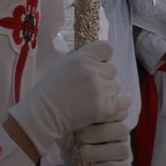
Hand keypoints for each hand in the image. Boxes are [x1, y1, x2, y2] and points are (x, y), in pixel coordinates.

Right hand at [8, 41, 128, 155]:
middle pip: (112, 69)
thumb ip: (80, 59)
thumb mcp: (61, 66)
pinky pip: (123, 101)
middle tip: (91, 88)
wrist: (42, 116)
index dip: (103, 57)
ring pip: (116, 86)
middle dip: (104, 77)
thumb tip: (96, 56)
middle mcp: (91, 71)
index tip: (98, 65)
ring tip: (94, 100)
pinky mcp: (105, 106)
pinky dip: (119, 103)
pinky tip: (111, 105)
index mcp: (80, 58)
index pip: (106, 48)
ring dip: (109, 92)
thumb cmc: (48, 92)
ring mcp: (99, 89)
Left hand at [71, 120, 131, 165]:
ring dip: (98, 152)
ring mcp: (126, 153)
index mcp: (113, 122)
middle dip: (98, 134)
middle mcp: (122, 137)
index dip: (103, 115)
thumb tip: (78, 118)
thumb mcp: (72, 134)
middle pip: (122, 130)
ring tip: (83, 155)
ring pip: (122, 150)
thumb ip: (76, 125)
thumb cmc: (75, 150)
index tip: (85, 121)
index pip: (118, 113)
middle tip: (81, 139)